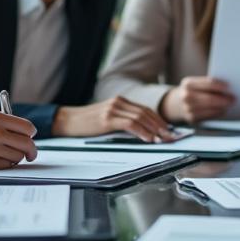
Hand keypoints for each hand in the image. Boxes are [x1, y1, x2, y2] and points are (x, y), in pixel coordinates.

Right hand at [0, 111, 36, 169]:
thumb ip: (5, 124)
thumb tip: (27, 134)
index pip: (27, 127)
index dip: (30, 134)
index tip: (30, 138)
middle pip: (28, 144)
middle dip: (31, 150)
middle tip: (30, 154)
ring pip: (19, 156)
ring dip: (17, 158)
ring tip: (5, 155)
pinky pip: (8, 165)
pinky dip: (6, 164)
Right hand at [52, 96, 178, 140]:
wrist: (67, 121)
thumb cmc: (88, 124)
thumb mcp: (108, 120)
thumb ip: (124, 122)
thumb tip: (145, 133)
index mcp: (121, 101)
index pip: (146, 110)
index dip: (159, 120)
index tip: (169, 131)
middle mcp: (119, 102)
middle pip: (146, 113)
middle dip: (161, 126)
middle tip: (171, 136)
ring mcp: (113, 109)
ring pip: (141, 117)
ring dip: (154, 129)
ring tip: (163, 139)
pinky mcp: (107, 118)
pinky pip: (130, 124)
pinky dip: (142, 131)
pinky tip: (149, 138)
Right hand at [160, 77, 233, 122]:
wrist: (178, 103)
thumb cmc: (194, 90)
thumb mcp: (196, 83)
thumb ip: (209, 84)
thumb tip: (228, 88)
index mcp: (188, 83)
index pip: (208, 83)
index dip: (220, 85)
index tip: (229, 86)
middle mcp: (186, 96)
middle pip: (209, 98)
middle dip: (224, 99)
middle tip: (234, 98)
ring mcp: (188, 109)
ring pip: (210, 108)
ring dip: (222, 107)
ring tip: (230, 103)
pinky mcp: (192, 118)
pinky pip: (209, 116)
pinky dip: (218, 113)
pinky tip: (223, 110)